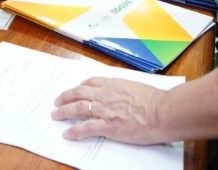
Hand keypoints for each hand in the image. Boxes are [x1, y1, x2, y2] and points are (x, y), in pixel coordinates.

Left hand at [51, 77, 168, 144]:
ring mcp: (105, 110)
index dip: (80, 86)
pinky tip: (67, 134)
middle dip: (65, 96)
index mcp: (114, 84)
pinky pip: (86, 128)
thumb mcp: (137, 87)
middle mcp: (106, 95)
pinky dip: (74, 131)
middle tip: (57, 101)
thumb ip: (125, 89)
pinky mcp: (108, 126)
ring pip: (78, 108)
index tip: (76, 89)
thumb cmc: (156, 101)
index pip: (91, 82)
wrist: (162, 112)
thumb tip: (124, 94)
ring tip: (55, 115)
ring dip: (64, 111)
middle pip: (79, 93)